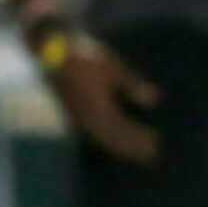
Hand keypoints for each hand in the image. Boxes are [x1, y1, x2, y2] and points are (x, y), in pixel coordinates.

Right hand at [43, 33, 160, 165]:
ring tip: (132, 150)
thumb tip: (154, 101)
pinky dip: (103, 137)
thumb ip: (132, 86)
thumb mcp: (114, 68)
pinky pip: (89, 131)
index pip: (122, 131)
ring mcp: (75, 116)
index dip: (138, 140)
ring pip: (99, 137)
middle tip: (149, 155)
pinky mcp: (70, 111)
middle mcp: (85, 118)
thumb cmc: (86, 57)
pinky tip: (109, 137)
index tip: (155, 146)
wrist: (52, 52)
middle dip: (130, 147)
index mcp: (98, 109)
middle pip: (111, 139)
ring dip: (117, 145)